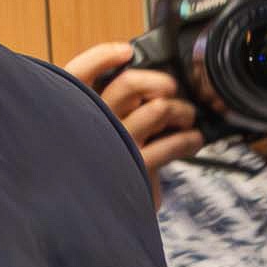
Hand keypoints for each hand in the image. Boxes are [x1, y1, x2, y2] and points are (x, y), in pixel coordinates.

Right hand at [63, 39, 201, 179]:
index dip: (102, 57)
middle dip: (160, 82)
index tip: (126, 51)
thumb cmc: (98, 168)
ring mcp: (114, 144)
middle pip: (130, 84)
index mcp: (74, 111)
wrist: (90, 214)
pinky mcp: (135, 166)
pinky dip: (189, 139)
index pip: (79, 73)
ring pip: (158, 109)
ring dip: (181, 111)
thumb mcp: (92, 135)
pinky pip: (172, 144)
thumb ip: (108, 110)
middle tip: (171, 89)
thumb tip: (148, 90)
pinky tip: (192, 140)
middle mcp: (91, 123)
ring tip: (186, 117)